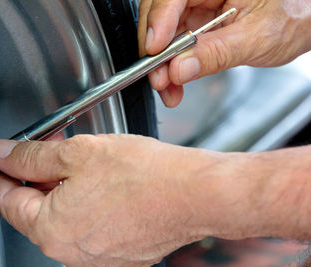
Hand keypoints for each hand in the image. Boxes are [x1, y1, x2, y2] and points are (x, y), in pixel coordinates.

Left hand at [0, 134, 217, 265]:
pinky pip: (90, 228)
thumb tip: (5, 155)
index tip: (6, 159)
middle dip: (38, 179)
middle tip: (51, 151)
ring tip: (82, 165)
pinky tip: (103, 186)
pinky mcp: (118, 255)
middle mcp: (71, 252)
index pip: (10, 201)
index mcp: (53, 229)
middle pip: (37, 212)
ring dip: (65, 191)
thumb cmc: (146, 175)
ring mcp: (96, 257)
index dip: (5, 174)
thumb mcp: (79, 152)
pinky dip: (88, 206)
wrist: (196, 195)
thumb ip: (33, 156)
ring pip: (65, 219)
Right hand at [138, 0, 310, 106]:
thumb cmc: (292, 17)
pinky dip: (172, 67)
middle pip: (161, 14)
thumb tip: (180, 69)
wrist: (301, 22)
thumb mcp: (256, 38)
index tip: (154, 52)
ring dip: (162, 65)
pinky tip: (174, 83)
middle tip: (158, 77)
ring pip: (164, 33)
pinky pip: (175, 44)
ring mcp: (197, 6)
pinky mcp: (196, 24)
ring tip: (168, 88)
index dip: (159, 22)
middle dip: (156, 51)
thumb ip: (216, 54)